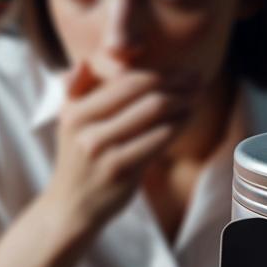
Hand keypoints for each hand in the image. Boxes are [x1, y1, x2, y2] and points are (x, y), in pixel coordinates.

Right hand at [42, 59, 196, 232]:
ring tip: (196, 99)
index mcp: (74, 110)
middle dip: (176, 83)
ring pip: (154, 114)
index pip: (124, 79)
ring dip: (183, 103)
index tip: (182, 70)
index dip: (159, 72)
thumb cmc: (78, 157)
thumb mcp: (69, 121)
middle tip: (198, 80)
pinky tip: (186, 120)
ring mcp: (102, 151)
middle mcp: (85, 128)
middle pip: (142, 92)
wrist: (71, 206)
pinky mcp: (120, 171)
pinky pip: (158, 140)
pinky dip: (178, 126)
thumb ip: (78, 88)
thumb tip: (87, 60)